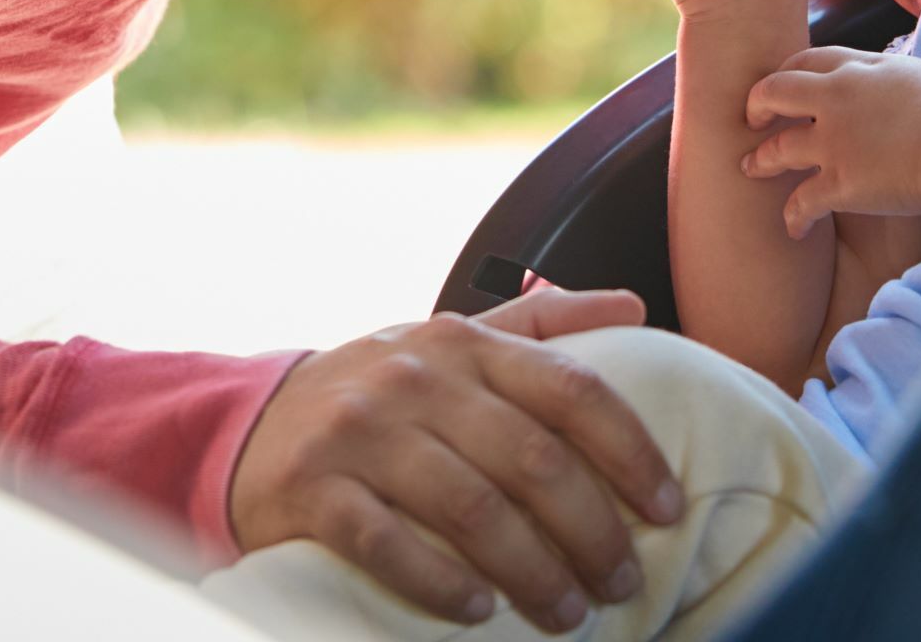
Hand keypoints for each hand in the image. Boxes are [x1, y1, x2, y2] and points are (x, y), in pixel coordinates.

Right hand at [230, 289, 682, 632]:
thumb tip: (636, 309)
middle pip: (530, 458)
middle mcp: (420, 377)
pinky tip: (477, 614)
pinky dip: (439, 583)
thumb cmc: (382, 387)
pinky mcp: (312, 487)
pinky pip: (386, 543)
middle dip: (589, 529)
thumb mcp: (456, 341)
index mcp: (467, 342)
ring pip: (469, 507)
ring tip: (567, 612)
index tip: (668, 505)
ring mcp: (363, 431)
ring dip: (529, 570)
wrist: (252, 420)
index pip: (570, 388)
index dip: (629, 449)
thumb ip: (542, 325)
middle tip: (623, 581)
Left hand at [742, 46, 920, 235]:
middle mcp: (838, 97)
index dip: (790, 71)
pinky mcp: (840, 182)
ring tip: (750, 168)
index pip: (811, 59)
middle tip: (750, 118)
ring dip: (760, 161)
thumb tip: (902, 89)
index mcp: (861, 68)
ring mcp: (834, 141)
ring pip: (777, 148)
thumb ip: (897, 82)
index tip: (784, 82)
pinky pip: (801, 202)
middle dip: (757, 104)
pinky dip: (793, 217)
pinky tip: (794, 229)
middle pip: (776, 92)